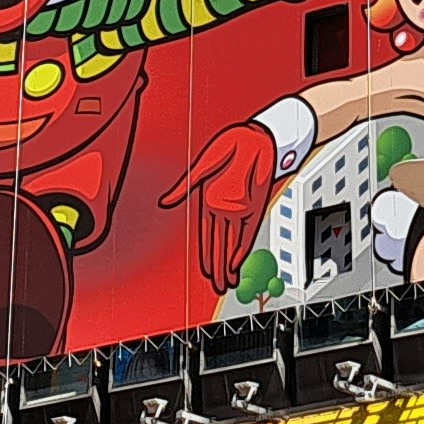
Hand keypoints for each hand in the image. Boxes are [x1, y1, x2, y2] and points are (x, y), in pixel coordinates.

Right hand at [163, 123, 287, 285]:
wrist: (259, 136)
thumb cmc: (232, 144)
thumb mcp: (204, 164)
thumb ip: (185, 185)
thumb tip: (164, 202)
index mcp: (209, 200)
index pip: (206, 236)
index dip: (206, 256)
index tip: (206, 274)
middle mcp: (224, 208)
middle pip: (220, 245)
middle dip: (219, 268)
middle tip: (219, 288)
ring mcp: (240, 209)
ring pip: (233, 244)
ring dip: (230, 264)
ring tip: (228, 283)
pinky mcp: (256, 206)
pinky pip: (248, 233)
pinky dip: (243, 249)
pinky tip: (239, 264)